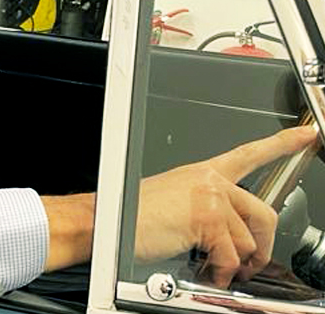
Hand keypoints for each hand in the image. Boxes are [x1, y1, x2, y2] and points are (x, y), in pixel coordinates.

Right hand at [135, 125, 317, 287]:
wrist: (105, 222)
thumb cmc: (129, 216)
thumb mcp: (172, 203)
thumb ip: (204, 208)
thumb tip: (229, 235)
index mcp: (200, 173)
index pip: (248, 154)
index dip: (281, 143)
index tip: (305, 135)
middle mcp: (208, 181)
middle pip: (263, 212)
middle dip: (262, 246)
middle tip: (248, 264)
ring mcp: (209, 198)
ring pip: (248, 242)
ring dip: (234, 266)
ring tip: (214, 271)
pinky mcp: (207, 219)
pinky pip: (231, 257)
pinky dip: (220, 273)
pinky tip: (205, 273)